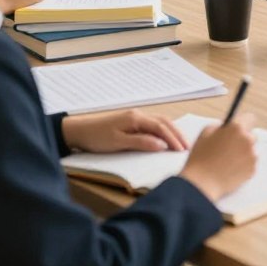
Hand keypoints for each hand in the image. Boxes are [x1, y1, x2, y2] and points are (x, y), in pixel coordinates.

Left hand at [62, 109, 187, 153]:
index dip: (173, 139)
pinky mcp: (131, 122)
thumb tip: (162, 145)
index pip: (160, 127)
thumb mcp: (118, 142)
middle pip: (164, 122)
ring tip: (181, 142)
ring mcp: (135, 117)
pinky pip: (153, 124)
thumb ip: (141, 142)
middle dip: (177, 134)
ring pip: (159, 121)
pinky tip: (166, 136)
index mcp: (136, 118)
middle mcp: (138, 115)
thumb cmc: (97, 137)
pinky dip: (163, 130)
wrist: (79, 131)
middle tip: (187, 147)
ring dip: (172, 131)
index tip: (182, 150)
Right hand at [181, 115, 257, 202]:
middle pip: (251, 135)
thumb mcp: (205, 133)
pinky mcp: (252, 170)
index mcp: (236, 128)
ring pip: (251, 150)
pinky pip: (250, 164)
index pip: (250, 118)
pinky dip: (243, 165)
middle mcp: (247, 140)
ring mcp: (252, 156)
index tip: (240, 126)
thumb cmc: (201, 158)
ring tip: (226, 160)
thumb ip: (220, 126)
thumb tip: (227, 126)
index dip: (243, 122)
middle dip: (242, 139)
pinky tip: (229, 169)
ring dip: (243, 153)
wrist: (202, 183)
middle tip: (229, 146)